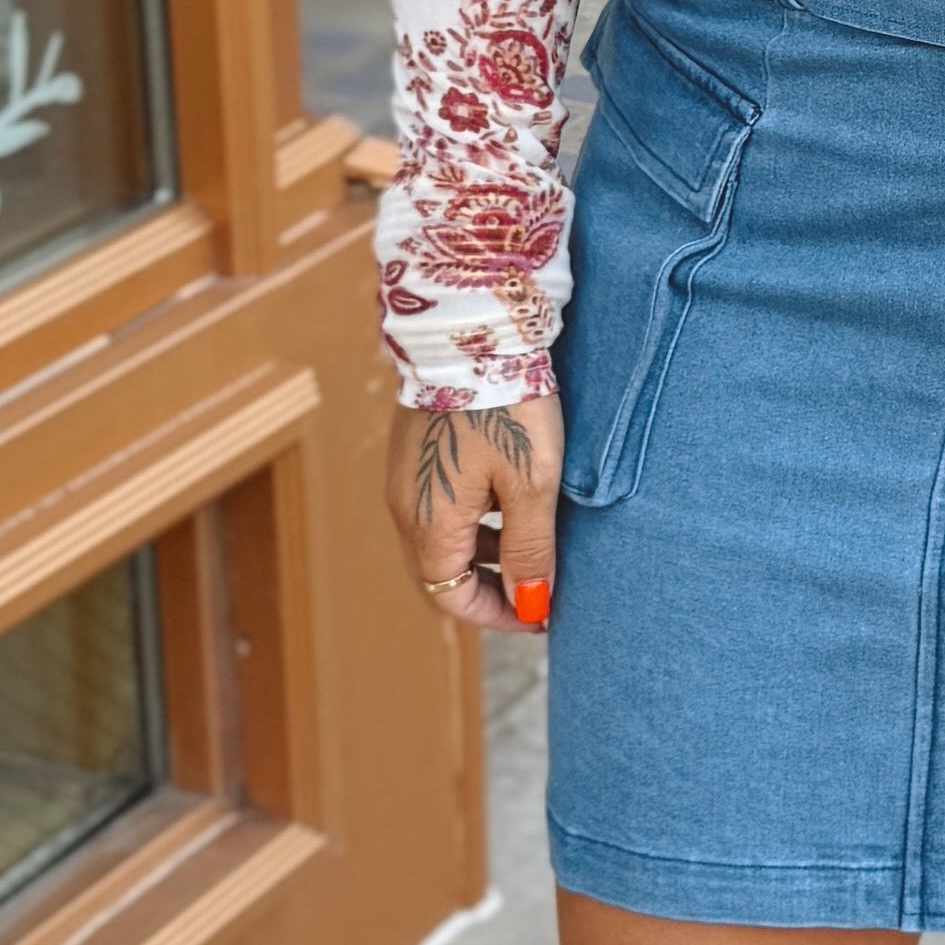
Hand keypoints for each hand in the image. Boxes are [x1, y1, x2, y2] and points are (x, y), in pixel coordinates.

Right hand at [386, 389, 562, 634]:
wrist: (471, 330)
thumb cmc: (507, 407)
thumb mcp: (532, 485)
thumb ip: (529, 550)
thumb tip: (530, 603)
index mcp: (430, 524)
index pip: (450, 595)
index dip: (495, 614)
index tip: (539, 613)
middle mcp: (405, 507)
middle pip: (441, 572)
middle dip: (490, 587)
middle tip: (540, 586)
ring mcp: (404, 477)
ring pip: (441, 539)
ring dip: (483, 553)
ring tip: (533, 545)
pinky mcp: (413, 451)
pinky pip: (438, 505)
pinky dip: (472, 521)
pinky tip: (510, 502)